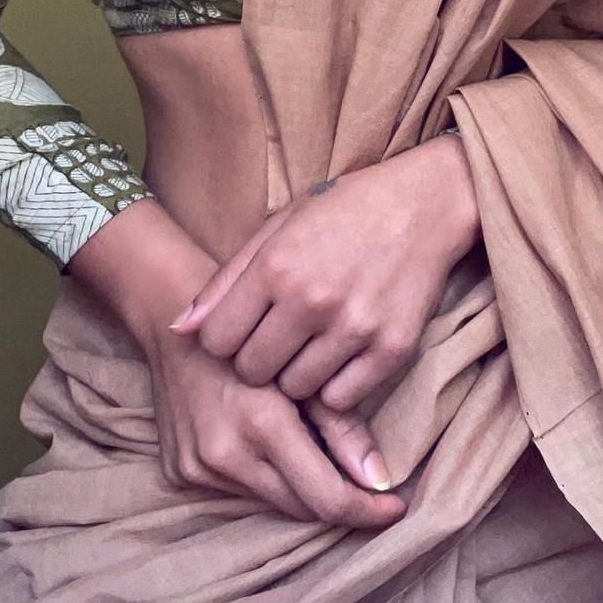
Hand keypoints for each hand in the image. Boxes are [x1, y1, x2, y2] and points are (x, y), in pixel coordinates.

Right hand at [143, 324, 406, 525]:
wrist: (174, 320)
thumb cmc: (252, 332)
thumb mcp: (302, 370)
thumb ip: (342, 426)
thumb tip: (382, 479)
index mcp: (260, 423)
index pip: (324, 497)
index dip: (365, 510)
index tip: (395, 508)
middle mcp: (225, 454)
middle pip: (300, 508)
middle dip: (338, 503)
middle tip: (371, 493)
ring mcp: (197, 468)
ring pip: (270, 503)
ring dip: (299, 491)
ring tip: (325, 465)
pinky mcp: (180, 474)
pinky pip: (239, 492)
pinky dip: (265, 480)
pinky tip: (280, 456)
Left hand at [168, 133, 480, 411]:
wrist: (424, 204)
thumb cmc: (343, 210)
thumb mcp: (277, 227)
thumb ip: (225, 280)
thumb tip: (179, 329)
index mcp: (276, 266)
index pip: (217, 342)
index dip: (224, 342)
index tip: (243, 331)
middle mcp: (311, 299)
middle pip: (252, 372)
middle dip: (256, 363)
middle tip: (277, 341)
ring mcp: (354, 327)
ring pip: (296, 390)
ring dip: (297, 374)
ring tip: (311, 345)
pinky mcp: (392, 349)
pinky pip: (342, 399)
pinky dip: (336, 385)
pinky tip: (341, 355)